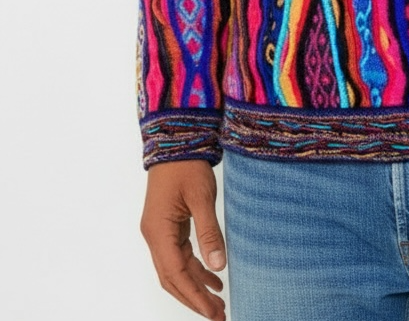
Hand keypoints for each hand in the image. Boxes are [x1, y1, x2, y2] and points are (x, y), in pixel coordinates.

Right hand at [140, 159, 226, 319]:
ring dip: (196, 287)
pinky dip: (196, 269)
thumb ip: (209, 232)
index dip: (195, 296)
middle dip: (194, 299)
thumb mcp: (201, 197)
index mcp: (158, 231)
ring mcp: (159, 232)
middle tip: (217, 315)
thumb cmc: (186, 165)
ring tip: (218, 303)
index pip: (176, 274)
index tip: (213, 312)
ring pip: (176, 269)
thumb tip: (218, 266)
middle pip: (173, 278)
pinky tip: (213, 278)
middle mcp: (154, 236)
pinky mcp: (168, 226)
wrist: (175, 140)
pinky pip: (180, 256)